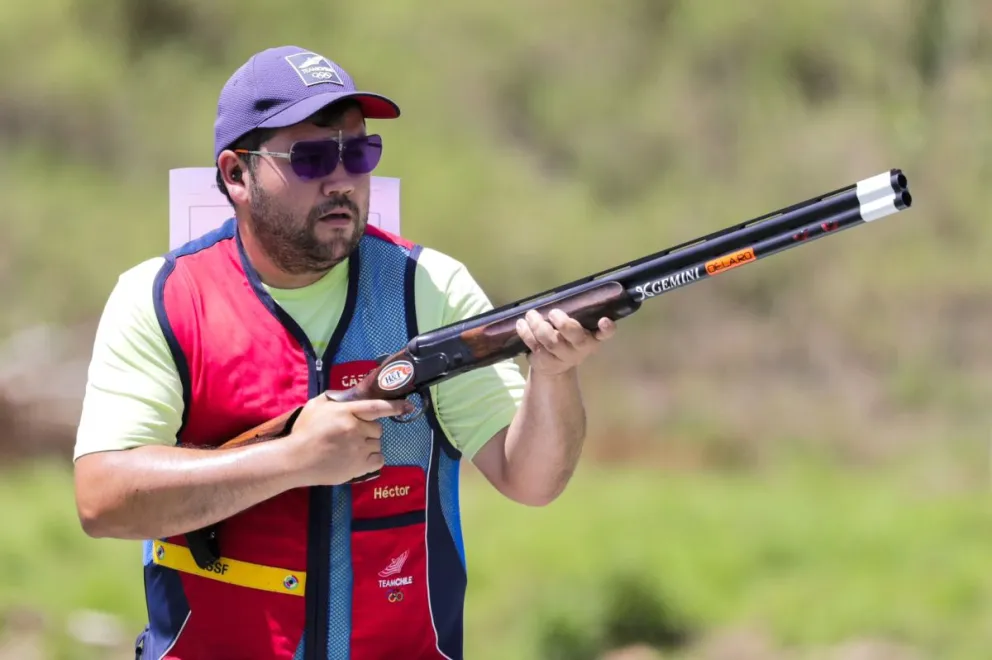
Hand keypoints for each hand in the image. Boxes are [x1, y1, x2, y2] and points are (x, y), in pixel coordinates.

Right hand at [287, 395, 412, 485]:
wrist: (295, 460)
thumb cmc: (303, 431)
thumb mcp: (315, 406)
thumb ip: (334, 398)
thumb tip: (349, 396)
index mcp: (346, 411)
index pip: (377, 406)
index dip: (394, 406)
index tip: (407, 406)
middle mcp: (356, 428)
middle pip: (378, 428)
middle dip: (368, 430)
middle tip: (352, 435)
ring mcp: (359, 448)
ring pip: (378, 443)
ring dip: (369, 444)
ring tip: (351, 448)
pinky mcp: (359, 466)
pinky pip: (379, 459)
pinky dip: (373, 459)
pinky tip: (359, 459)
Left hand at [515, 308, 616, 376]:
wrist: (554, 367)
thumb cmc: (567, 339)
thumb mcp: (575, 329)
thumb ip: (573, 316)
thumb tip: (559, 295)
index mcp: (592, 337)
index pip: (605, 333)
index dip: (607, 328)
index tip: (604, 320)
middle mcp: (580, 348)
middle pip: (575, 337)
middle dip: (564, 323)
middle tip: (553, 313)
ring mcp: (563, 357)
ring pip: (551, 341)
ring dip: (538, 325)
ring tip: (531, 314)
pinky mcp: (545, 361)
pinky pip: (535, 346)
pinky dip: (526, 333)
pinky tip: (521, 324)